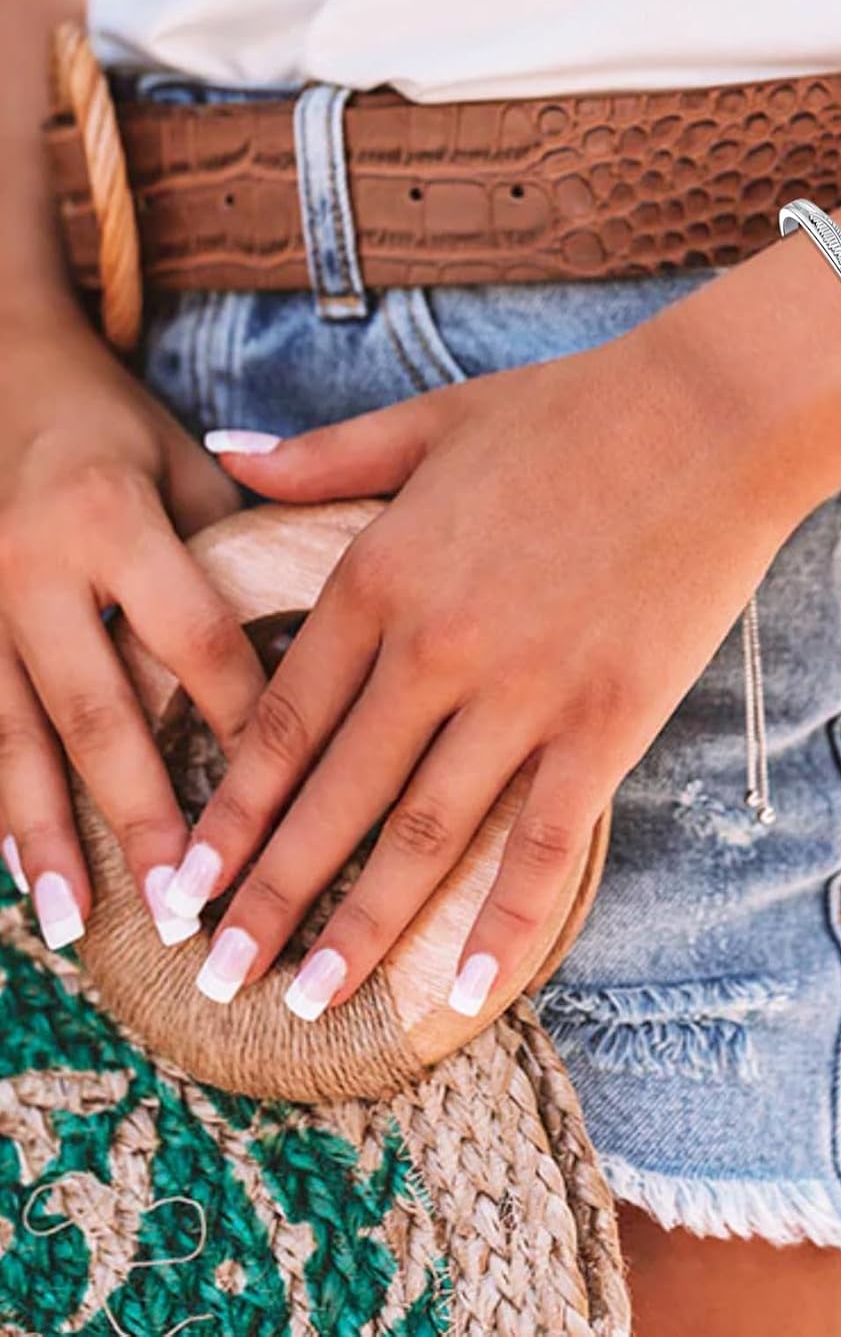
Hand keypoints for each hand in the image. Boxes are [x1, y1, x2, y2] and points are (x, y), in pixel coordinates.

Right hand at [0, 315, 266, 948]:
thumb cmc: (112, 428)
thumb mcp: (182, 468)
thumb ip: (230, 557)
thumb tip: (304, 662)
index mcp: (111, 512)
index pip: (194, 637)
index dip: (241, 722)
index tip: (286, 803)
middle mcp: (31, 560)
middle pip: (93, 705)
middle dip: (137, 811)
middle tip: (184, 902)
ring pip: (9, 733)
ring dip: (45, 833)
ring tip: (78, 920)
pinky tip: (14, 873)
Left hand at [169, 319, 795, 1019]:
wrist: (714, 417)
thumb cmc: (574, 412)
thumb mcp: (431, 421)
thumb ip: (324, 457)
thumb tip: (227, 455)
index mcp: (382, 574)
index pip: (281, 722)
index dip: (230, 813)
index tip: (187, 881)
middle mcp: (437, 647)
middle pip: (334, 796)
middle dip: (268, 896)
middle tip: (217, 976)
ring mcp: (526, 692)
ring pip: (425, 834)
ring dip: (362, 927)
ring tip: (310, 1000)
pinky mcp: (609, 722)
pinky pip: (548, 841)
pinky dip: (508, 919)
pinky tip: (469, 987)